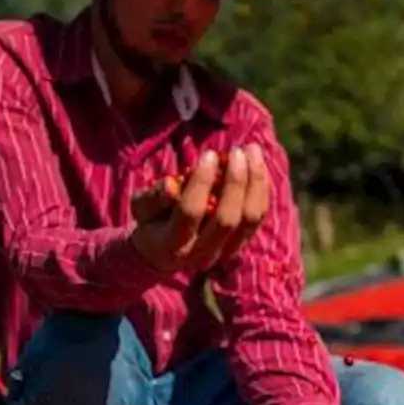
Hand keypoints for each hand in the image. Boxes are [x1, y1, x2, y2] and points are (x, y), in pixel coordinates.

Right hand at [129, 144, 269, 274]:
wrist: (163, 252)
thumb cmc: (151, 221)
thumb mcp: (141, 208)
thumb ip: (153, 197)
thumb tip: (171, 185)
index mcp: (172, 244)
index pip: (190, 212)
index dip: (201, 182)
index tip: (209, 155)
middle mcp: (202, 253)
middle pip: (227, 219)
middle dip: (235, 182)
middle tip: (238, 151)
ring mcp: (225, 252)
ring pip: (250, 219)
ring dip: (255, 182)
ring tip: (252, 151)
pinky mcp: (241, 244)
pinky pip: (259, 216)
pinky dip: (261, 189)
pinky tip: (258, 165)